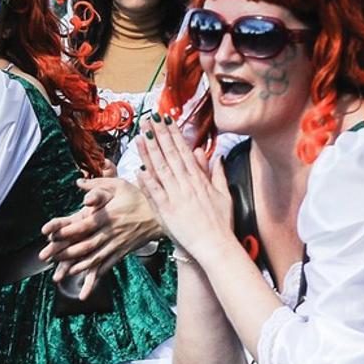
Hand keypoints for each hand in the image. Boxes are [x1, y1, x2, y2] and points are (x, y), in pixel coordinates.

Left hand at [38, 177, 161, 284]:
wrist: (161, 216)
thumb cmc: (138, 198)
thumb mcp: (120, 185)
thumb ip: (98, 185)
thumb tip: (79, 182)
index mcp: (108, 216)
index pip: (84, 225)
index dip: (68, 231)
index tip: (52, 235)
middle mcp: (111, 232)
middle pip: (86, 245)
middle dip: (67, 253)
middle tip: (50, 257)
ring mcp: (117, 244)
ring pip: (95, 258)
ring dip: (77, 266)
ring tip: (62, 272)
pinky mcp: (122, 252)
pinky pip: (107, 264)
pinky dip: (95, 272)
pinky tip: (84, 278)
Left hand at [134, 117, 234, 262]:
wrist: (217, 246)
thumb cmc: (221, 223)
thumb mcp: (224, 195)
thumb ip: (217, 174)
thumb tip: (214, 156)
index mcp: (199, 180)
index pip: (184, 151)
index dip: (173, 134)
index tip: (166, 119)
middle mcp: (187, 185)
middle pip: (170, 154)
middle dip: (159, 135)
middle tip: (149, 118)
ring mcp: (176, 197)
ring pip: (160, 169)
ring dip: (149, 151)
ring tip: (140, 135)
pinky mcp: (168, 212)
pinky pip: (155, 193)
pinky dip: (147, 180)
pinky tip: (139, 167)